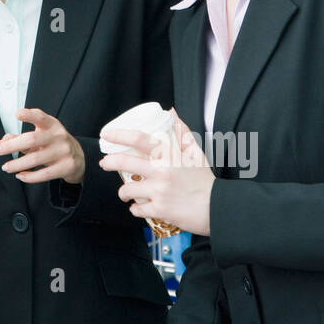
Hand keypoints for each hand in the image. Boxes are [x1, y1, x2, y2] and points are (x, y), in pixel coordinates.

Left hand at [0, 107, 85, 183]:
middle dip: (12, 146)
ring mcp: (64, 151)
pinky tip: (20, 175)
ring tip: (6, 167)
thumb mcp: (41, 136)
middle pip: (32, 139)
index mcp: (52, 124)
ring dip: (17, 164)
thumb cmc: (53, 143)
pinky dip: (29, 176)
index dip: (29, 115)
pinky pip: (44, 174)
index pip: (40, 117)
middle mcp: (59, 136)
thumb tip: (2, 143)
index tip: (17, 114)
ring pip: (35, 159)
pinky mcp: (67, 166)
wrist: (79, 158)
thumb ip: (21, 137)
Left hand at [99, 109, 214, 234]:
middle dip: (109, 162)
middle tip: (105, 163)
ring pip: (127, 189)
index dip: (119, 135)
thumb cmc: (206, 180)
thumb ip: (181, 131)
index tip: (106, 134)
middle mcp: (161, 171)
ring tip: (126, 192)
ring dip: (123, 192)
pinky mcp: (160, 210)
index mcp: (169, 155)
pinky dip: (136, 209)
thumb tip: (171, 112)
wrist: (219, 207)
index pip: (139, 139)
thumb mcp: (195, 152)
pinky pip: (137, 209)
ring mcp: (159, 191)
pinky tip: (139, 207)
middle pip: (125, 163)